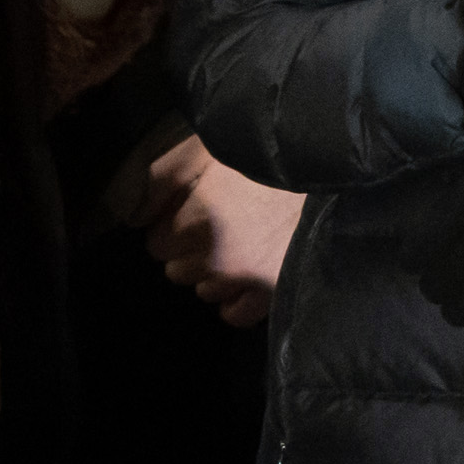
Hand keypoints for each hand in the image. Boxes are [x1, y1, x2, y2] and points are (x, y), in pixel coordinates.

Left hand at [145, 136, 300, 328]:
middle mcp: (216, 259)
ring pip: (204, 291)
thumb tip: (131, 215)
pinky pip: (235, 314)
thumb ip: (161, 178)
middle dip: (188, 248)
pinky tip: (245, 274)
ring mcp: (246, 281)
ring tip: (237, 242)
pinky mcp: (273, 293)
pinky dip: (234, 298)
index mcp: (197, 220)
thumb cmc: (264, 157)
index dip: (171, 223)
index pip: (155, 243)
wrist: (332, 171)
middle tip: (216, 222)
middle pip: (176, 269)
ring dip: (212, 272)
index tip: (190, 207)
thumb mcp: (206, 149)